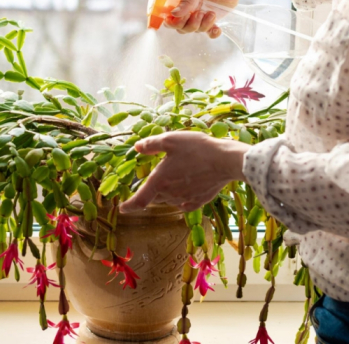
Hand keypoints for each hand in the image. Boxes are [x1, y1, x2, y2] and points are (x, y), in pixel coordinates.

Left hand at [119, 132, 249, 212]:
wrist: (226, 161)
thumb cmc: (197, 148)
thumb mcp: (171, 140)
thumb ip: (151, 144)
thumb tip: (137, 147)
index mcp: (159, 181)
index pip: (139, 200)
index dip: (128, 206)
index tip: (122, 209)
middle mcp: (170, 194)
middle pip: (154, 198)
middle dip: (151, 191)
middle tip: (158, 177)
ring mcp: (185, 199)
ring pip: (169, 200)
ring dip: (167, 192)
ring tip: (176, 176)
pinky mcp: (198, 201)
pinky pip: (184, 204)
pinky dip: (181, 198)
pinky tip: (187, 188)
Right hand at [164, 0, 240, 37]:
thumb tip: (175, 14)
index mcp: (180, 3)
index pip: (170, 19)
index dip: (172, 23)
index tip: (181, 18)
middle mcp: (188, 12)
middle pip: (181, 28)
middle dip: (190, 24)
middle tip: (199, 13)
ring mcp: (199, 18)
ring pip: (195, 31)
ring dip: (203, 25)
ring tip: (211, 13)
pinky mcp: (211, 22)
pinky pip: (209, 34)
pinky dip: (213, 33)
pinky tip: (217, 28)